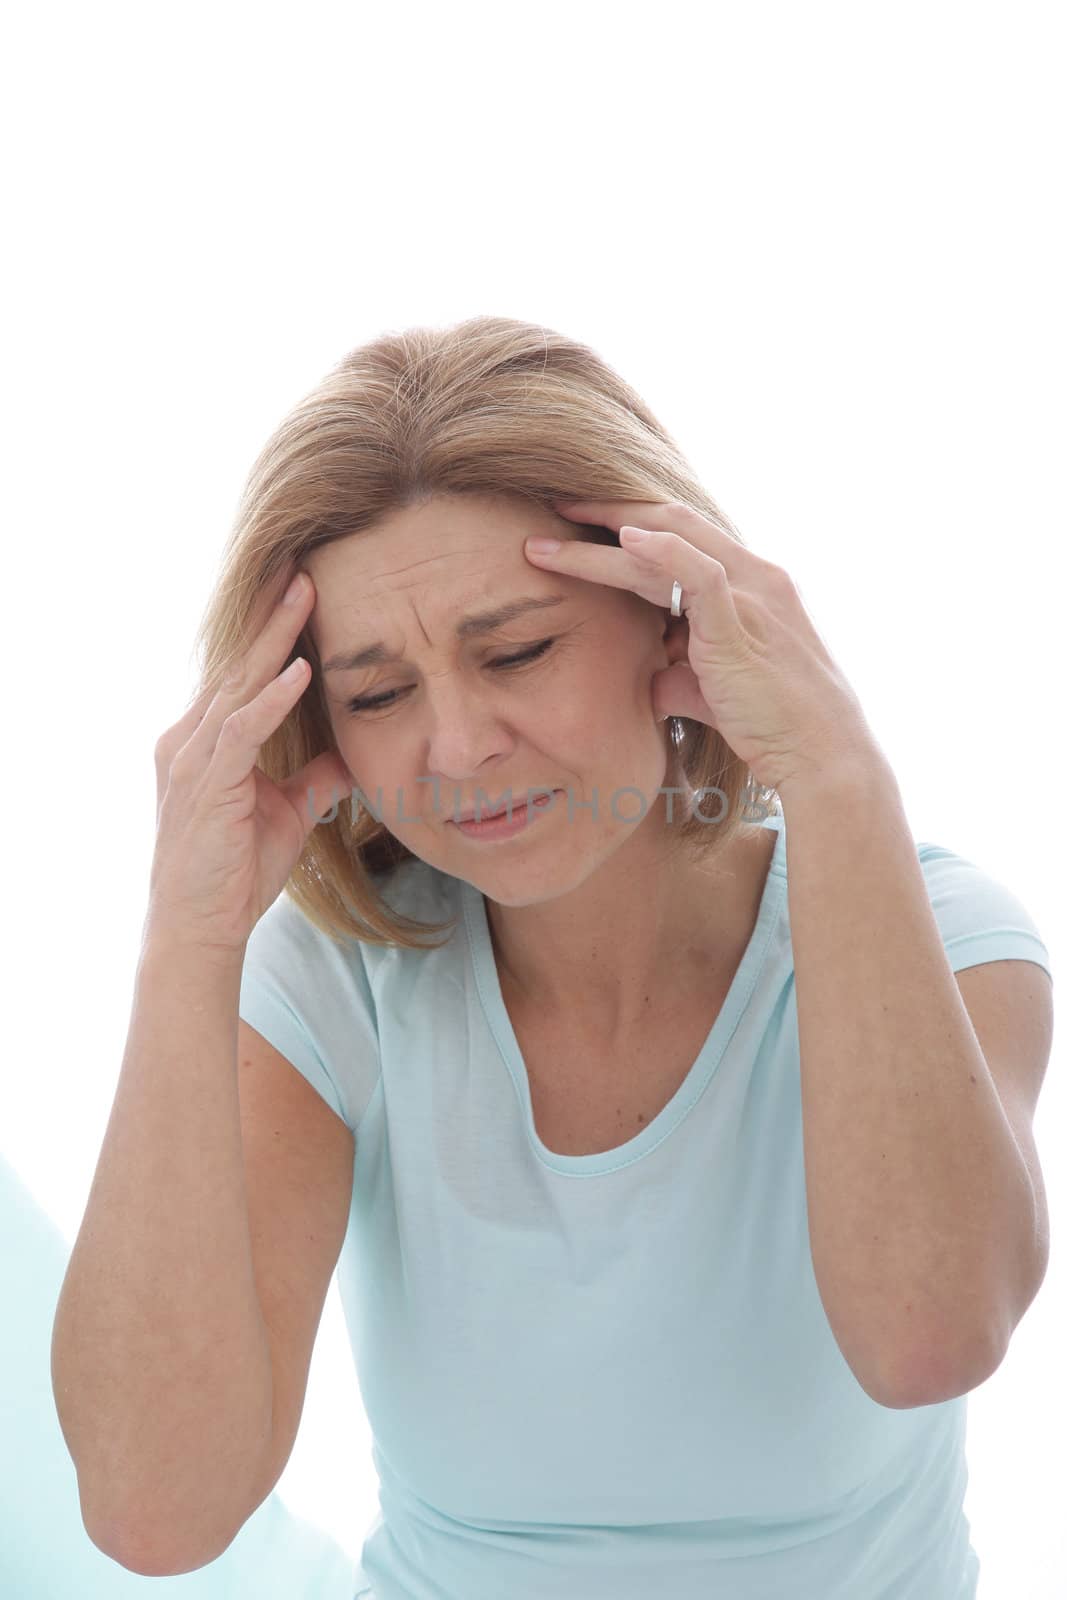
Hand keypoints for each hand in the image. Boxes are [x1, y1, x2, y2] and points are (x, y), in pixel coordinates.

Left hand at [524, 498, 882, 796]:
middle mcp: (754, 576)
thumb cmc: (773, 726)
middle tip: (552, 510)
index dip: (629, 523)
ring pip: (670, 542)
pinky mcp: (742, 626)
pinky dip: (662, 552)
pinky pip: (700, 575)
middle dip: (607, 512)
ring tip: (546, 542)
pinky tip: (623, 541)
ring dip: (601, 540)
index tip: (578, 524)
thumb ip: (680, 676)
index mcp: (750, 584)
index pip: (683, 534)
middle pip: (671, 521)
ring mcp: (751, 595)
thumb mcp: (715, 693)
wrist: (820, 756)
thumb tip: (649, 682)